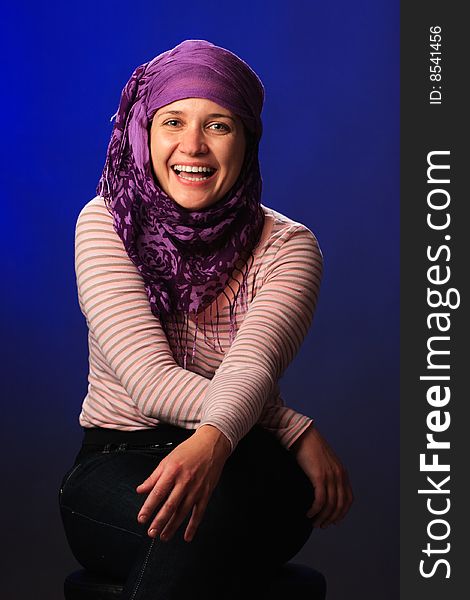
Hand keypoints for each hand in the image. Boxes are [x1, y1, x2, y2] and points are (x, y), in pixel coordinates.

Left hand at [136, 425, 230, 542]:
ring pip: (183, 512)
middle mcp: (184, 481)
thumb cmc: (189, 450)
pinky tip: (187, 536)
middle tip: (151, 532)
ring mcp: (196, 488)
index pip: (158, 493)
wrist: (211, 444)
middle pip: (170, 505)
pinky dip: (193, 526)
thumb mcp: (168, 460)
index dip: (148, 507)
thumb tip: (141, 490)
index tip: (142, 518)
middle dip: (159, 521)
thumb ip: (154, 477)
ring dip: (173, 526)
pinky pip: (199, 512)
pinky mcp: (206, 493)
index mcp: (172, 471)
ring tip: (164, 536)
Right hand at [290, 425, 352, 527]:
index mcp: (342, 472)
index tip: (333, 521)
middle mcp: (339, 475)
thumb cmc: (310, 448)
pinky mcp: (319, 476)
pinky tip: (308, 513)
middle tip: (321, 525)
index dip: (342, 513)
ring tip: (313, 522)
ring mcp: (330, 476)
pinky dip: (315, 510)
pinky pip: (320, 500)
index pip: (348, 499)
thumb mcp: (324, 462)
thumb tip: (322, 489)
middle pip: (340, 505)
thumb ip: (327, 474)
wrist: (303, 434)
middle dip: (331, 519)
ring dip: (322, 517)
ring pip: (330, 505)